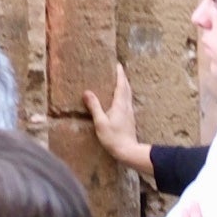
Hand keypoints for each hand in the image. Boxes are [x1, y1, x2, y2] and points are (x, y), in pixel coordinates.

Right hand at [81, 63, 153, 177]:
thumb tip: (87, 92)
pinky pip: (127, 101)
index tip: (118, 64)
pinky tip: (119, 98)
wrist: (128, 151)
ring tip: (118, 81)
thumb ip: (94, 107)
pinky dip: (124, 94)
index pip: (121, 85)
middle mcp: (127, 106)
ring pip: (128, 95)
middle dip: (123, 78)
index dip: (120, 74)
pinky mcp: (129, 119)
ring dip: (124, 85)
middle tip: (118, 69)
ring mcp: (129, 113)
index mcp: (120, 105)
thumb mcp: (100, 123)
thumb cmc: (113, 138)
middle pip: (127, 88)